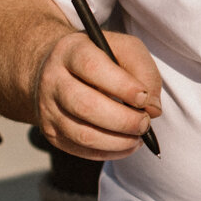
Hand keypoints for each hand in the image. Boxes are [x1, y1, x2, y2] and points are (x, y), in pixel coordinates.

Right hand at [33, 29, 162, 160]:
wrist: (57, 69)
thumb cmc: (99, 57)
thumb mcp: (123, 48)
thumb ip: (143, 71)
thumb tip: (152, 109)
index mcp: (70, 51)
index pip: (92, 68)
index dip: (121, 86)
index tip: (143, 98)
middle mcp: (52, 79)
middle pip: (85, 106)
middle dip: (123, 120)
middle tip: (145, 123)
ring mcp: (48, 108)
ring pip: (83, 134)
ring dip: (118, 141)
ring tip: (138, 136)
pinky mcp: (50, 132)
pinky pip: (81, 150)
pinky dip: (109, 152)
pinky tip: (126, 144)